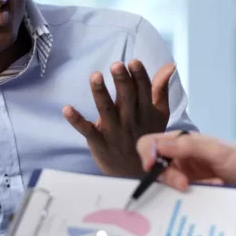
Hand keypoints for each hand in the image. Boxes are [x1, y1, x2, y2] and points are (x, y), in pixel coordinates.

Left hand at [64, 60, 176, 176]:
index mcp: (146, 112)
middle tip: (116, 65)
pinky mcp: (99, 142)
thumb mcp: (159, 114)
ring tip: (95, 76)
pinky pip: (87, 131)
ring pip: (106, 110)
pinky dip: (76, 120)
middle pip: (126, 98)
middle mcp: (131, 121)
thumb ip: (161, 89)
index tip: (133, 62)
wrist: (136, 173)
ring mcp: (114, 132)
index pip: (144, 91)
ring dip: (100, 93)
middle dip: (121, 81)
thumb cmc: (147, 136)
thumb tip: (169, 66)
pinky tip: (66, 108)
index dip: (139, 76)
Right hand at [136, 132, 235, 191]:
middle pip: (156, 168)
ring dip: (184, 189)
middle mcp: (182, 160)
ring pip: (168, 187)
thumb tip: (158, 146)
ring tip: (211, 188)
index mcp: (184, 142)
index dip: (146, 153)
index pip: (152, 144)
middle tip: (185, 185)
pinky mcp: (196, 196)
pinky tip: (214, 193)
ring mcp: (189, 179)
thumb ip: (189, 146)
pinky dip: (193, 199)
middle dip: (168, 177)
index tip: (150, 167)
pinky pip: (182, 200)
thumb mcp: (220, 151)